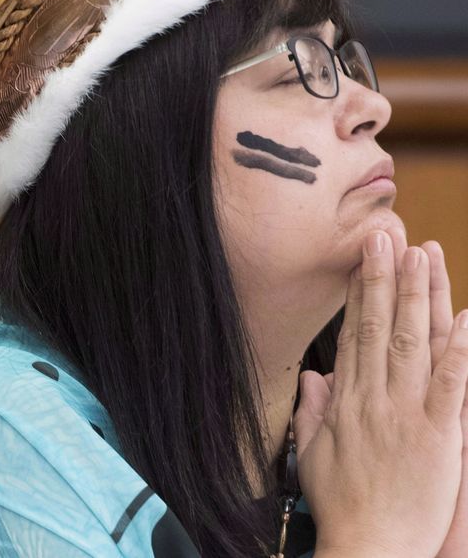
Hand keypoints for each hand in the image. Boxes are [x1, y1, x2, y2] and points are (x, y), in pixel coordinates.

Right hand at [295, 230, 467, 556]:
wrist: (368, 548)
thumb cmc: (341, 506)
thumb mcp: (311, 455)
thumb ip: (311, 411)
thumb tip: (313, 377)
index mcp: (344, 402)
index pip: (353, 335)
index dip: (358, 295)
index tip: (362, 262)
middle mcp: (372, 399)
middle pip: (379, 327)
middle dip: (384, 278)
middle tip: (386, 238)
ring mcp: (405, 414)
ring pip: (413, 342)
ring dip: (418, 296)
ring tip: (423, 256)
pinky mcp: (438, 436)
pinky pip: (451, 384)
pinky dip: (461, 350)